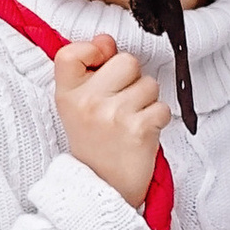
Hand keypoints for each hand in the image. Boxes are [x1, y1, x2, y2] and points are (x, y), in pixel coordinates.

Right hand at [52, 34, 167, 204]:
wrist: (103, 188)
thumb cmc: (94, 143)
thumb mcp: (77, 106)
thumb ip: (89, 71)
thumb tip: (107, 41)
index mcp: (67, 94)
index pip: (72, 52)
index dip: (93, 50)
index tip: (100, 64)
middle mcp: (88, 102)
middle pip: (126, 61)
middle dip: (131, 79)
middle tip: (120, 103)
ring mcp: (114, 115)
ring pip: (149, 84)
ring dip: (147, 101)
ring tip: (131, 121)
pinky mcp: (139, 129)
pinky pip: (163, 107)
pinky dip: (159, 120)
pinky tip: (142, 133)